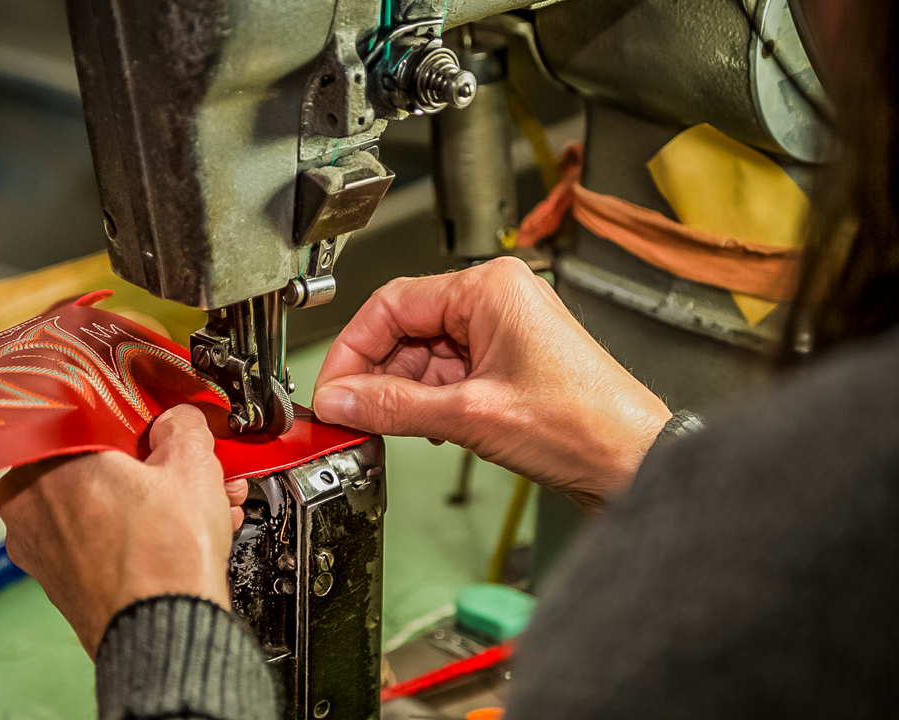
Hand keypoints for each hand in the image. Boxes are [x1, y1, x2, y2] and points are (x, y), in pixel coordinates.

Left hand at [0, 405, 247, 656]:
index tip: (163, 426)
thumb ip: (181, 426)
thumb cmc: (163, 559)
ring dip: (152, 499)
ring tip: (200, 503)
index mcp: (42, 462)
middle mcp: (26, 506)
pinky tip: (181, 533)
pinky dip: (137, 532)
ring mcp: (41, 549)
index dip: (137, 421)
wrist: (166, 634)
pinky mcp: (62, 582)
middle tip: (189, 466)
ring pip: (102, 504)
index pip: (89, 419)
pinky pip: (100, 540)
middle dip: (153, 465)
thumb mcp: (191, 464)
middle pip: (99, 465)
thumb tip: (178, 422)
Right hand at [312, 258, 670, 510]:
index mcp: (490, 288)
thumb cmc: (586, 424)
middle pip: (404, 329)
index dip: (352, 350)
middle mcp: (495, 301)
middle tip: (348, 414)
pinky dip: (425, 402)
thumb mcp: (471, 415)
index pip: (392, 304)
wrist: (637, 462)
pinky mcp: (505, 366)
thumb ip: (394, 406)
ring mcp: (501, 334)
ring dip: (400, 393)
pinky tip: (422, 427)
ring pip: (422, 356)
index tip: (331, 389)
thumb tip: (340, 402)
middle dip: (374, 375)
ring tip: (384, 427)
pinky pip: (445, 375)